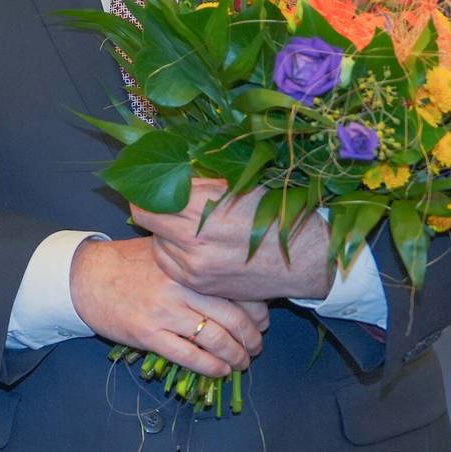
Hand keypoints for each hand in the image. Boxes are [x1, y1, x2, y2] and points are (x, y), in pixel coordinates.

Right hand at [69, 237, 268, 378]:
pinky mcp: (147, 334)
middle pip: (233, 317)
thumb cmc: (125, 264)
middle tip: (256, 347)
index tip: (262, 321)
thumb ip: (194, 265)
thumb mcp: (163, 253)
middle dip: (251, 338)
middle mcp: (180, 287)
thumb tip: (234, 283)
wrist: (84, 277)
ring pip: (215, 339)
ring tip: (241, 362)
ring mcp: (163, 311)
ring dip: (236, 356)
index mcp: (186, 266)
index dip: (257, 311)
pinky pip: (190, 356)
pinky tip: (220, 371)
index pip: (236, 290)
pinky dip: (211, 367)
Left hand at [133, 178, 334, 301]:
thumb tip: (167, 167)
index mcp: (202, 208)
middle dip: (152, 208)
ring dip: (164, 232)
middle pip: (145, 219)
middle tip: (163, 201)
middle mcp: (193, 240)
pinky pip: (169, 263)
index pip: (147, 199)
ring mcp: (194, 267)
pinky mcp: (199, 284)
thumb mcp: (239, 184)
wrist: (305, 258)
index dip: (145, 190)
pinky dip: (174, 252)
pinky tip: (193, 244)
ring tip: (186, 224)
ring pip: (156, 242)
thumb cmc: (275, 213)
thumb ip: (199, 178)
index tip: (149, 185)